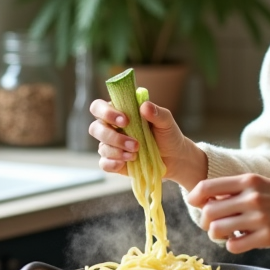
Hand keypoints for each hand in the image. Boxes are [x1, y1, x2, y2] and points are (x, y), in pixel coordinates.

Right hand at [88, 99, 207, 189]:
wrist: (174, 157)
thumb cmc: (167, 134)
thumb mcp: (166, 121)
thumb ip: (156, 112)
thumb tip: (145, 106)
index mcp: (119, 112)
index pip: (99, 107)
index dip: (106, 112)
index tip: (125, 120)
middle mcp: (111, 128)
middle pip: (95, 128)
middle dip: (112, 136)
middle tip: (135, 143)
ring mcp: (111, 146)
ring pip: (102, 147)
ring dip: (118, 151)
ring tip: (136, 153)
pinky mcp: (113, 162)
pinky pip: (104, 163)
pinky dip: (113, 163)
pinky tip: (126, 162)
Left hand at [185, 174, 269, 253]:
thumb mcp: (262, 184)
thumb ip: (236, 190)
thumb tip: (207, 199)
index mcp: (249, 180)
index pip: (207, 187)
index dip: (194, 197)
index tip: (195, 203)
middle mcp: (252, 197)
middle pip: (208, 212)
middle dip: (206, 221)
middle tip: (214, 224)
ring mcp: (259, 218)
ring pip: (217, 231)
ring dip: (217, 235)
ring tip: (229, 233)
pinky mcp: (267, 237)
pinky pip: (234, 246)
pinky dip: (233, 245)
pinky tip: (242, 240)